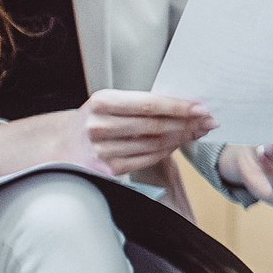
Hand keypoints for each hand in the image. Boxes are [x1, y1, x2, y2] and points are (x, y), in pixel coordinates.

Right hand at [65, 90, 214, 176]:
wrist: (63, 144)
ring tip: (197, 131)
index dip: (179, 107)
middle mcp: (100, 126)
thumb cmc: (95, 119)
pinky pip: (147, 159)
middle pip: (155, 126)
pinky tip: (177, 144)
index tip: (201, 107)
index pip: (149, 104)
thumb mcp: (110, 103)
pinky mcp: (108, 169)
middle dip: (187, 123)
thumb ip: (141, 103)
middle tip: (208, 121)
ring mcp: (103, 150)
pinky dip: (167, 151)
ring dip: (181, 138)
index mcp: (102, 102)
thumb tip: (185, 105)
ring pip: (154, 144)